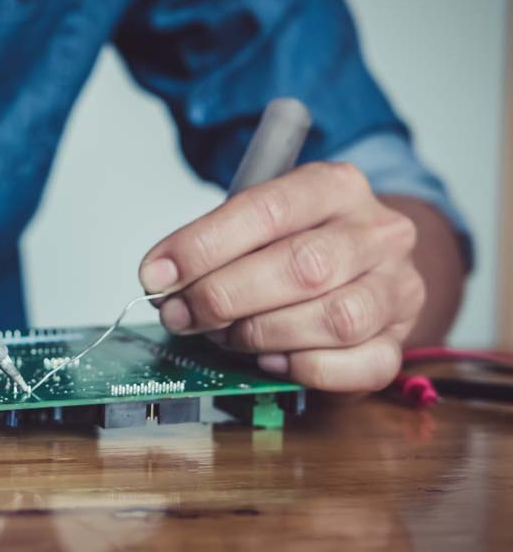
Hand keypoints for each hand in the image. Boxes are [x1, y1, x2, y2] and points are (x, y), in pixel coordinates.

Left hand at [138, 162, 425, 392]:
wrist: (367, 265)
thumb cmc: (297, 244)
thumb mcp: (257, 225)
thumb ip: (214, 248)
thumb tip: (161, 283)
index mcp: (334, 186)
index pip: (266, 210)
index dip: (203, 246)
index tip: (156, 275)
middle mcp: (377, 232)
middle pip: (304, 266)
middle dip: (226, 297)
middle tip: (180, 314)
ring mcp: (397, 288)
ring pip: (336, 318)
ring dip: (263, 334)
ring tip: (226, 336)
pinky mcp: (399, 341)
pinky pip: (360, 365)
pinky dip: (305, 368)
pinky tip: (272, 361)